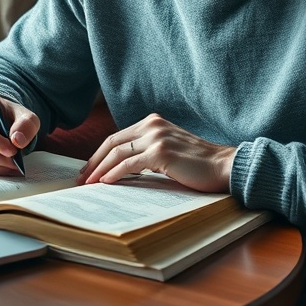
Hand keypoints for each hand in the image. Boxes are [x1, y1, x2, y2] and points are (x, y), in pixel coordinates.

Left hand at [77, 113, 235, 192]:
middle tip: (81, 178)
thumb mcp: (169, 149)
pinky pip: (129, 164)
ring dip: (99, 169)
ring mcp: (157, 137)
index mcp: (153, 122)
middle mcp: (152, 125)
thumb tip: (121, 168)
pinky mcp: (161, 153)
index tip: (88, 169)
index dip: (99, 153)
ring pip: (117, 153)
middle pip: (112, 142)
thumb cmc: (198, 164)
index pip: (118, 137)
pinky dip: (114, 173)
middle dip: (93, 161)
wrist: (224, 166)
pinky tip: (105, 182)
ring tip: (89, 183)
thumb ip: (147, 151)